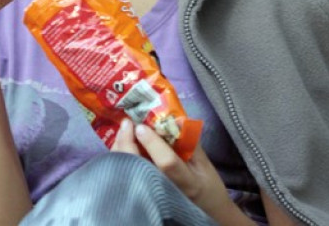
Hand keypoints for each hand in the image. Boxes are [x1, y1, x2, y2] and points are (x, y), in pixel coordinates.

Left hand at [112, 119, 243, 222]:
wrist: (207, 211)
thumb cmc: (207, 186)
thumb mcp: (204, 164)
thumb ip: (189, 142)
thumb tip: (173, 118)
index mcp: (188, 182)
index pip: (167, 163)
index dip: (152, 143)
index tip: (141, 127)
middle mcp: (167, 191)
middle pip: (140, 167)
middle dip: (129, 143)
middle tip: (126, 123)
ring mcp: (152, 195)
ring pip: (128, 171)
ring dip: (121, 148)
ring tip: (123, 129)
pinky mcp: (142, 195)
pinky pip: (127, 174)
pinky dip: (121, 157)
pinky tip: (123, 144)